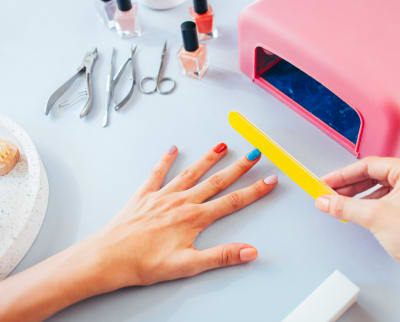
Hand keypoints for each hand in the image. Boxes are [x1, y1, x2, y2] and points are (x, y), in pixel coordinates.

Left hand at [93, 143, 276, 286]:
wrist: (108, 258)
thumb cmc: (145, 264)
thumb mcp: (187, 265)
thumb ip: (221, 256)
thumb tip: (250, 251)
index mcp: (194, 218)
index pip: (232, 202)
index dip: (254, 191)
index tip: (269, 180)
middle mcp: (181, 202)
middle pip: (216, 181)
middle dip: (238, 167)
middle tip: (254, 154)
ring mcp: (162, 196)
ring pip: (191, 173)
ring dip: (208, 159)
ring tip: (222, 145)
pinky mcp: (144, 195)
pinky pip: (157, 173)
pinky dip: (165, 161)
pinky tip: (172, 149)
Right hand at [315, 157, 399, 320]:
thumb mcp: (373, 216)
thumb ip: (344, 206)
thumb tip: (326, 201)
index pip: (370, 165)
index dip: (344, 175)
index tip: (328, 182)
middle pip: (375, 175)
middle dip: (350, 185)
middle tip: (330, 192)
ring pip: (382, 188)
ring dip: (359, 195)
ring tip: (341, 203)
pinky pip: (389, 199)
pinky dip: (372, 204)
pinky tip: (358, 210)